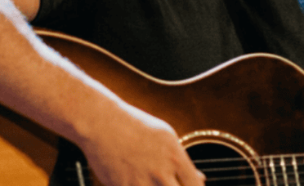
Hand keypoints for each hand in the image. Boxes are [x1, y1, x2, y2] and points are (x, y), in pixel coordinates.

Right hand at [77, 104, 205, 185]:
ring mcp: (139, 182)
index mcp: (175, 157)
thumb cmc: (136, 127)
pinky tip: (139, 181)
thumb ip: (183, 162)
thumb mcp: (167, 138)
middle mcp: (160, 172)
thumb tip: (200, 179)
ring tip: (153, 181)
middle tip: (169, 183)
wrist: (103, 123)